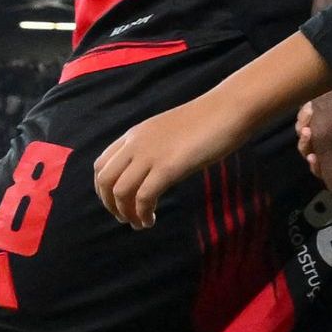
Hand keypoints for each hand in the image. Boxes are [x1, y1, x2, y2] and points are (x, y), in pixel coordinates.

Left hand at [93, 101, 240, 229]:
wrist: (229, 108)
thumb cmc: (209, 120)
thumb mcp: (171, 132)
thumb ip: (156, 147)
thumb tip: (155, 168)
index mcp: (135, 135)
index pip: (102, 165)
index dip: (103, 190)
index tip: (118, 203)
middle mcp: (136, 144)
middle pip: (105, 181)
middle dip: (111, 205)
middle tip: (125, 218)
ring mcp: (151, 155)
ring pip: (120, 192)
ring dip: (126, 213)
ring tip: (140, 223)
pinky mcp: (169, 167)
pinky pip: (144, 197)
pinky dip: (143, 213)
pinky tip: (152, 220)